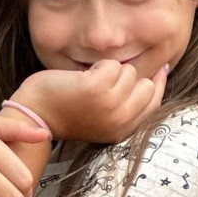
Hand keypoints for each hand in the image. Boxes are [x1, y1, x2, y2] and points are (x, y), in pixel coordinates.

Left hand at [18, 59, 167, 143]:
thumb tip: (162, 71)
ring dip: (109, 71)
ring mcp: (110, 105)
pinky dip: (98, 66)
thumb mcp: (104, 114)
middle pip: (145, 86)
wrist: (35, 113)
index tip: (158, 70)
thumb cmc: (67, 110)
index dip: (157, 84)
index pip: (154, 104)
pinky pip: (112, 65)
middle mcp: (120, 121)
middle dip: (127, 79)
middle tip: (103, 85)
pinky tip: (82, 78)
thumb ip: (128, 102)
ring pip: (129, 72)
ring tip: (89, 83)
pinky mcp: (98, 89)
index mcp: (122, 131)